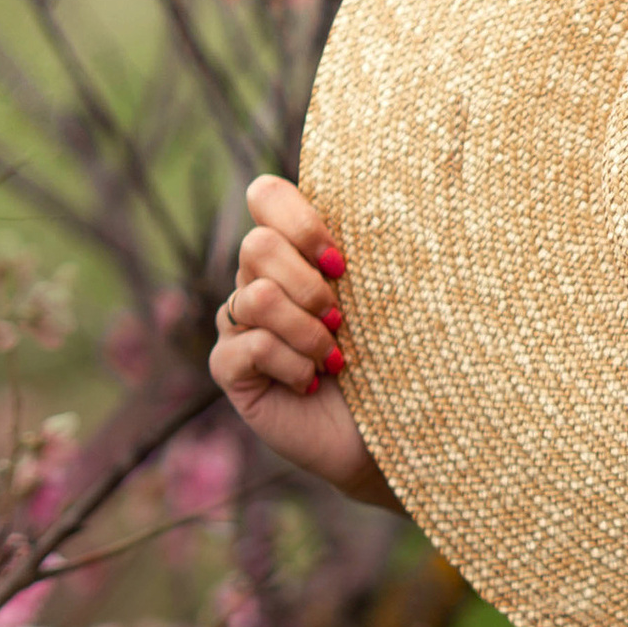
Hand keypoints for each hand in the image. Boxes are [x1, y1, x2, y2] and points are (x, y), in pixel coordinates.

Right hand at [210, 173, 398, 507]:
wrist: (393, 431)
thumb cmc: (398, 356)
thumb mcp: (389, 295)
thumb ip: (369, 248)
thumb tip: (386, 197)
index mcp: (296, 250)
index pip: (266, 195)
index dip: (300, 220)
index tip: (342, 262)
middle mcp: (259, 279)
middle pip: (256, 244)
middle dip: (309, 285)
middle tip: (341, 320)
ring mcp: (239, 323)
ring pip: (255, 296)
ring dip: (306, 331)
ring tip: (335, 359)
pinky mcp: (229, 367)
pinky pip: (249, 347)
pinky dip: (293, 366)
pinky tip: (313, 385)